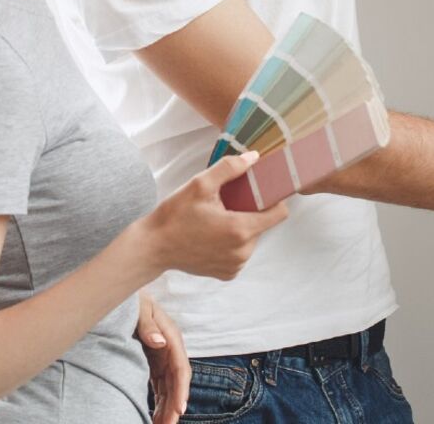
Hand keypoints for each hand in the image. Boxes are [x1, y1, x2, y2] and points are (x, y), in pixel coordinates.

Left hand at [135, 291, 189, 423]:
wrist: (123, 294)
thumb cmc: (132, 300)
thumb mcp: (139, 307)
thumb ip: (148, 323)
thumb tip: (160, 341)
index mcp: (171, 336)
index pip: (180, 368)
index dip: (181, 390)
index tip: (179, 409)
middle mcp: (170, 349)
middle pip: (176, 382)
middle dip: (174, 406)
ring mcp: (162, 357)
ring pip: (169, 388)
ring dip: (167, 408)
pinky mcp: (153, 362)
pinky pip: (159, 386)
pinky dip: (159, 402)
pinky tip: (156, 417)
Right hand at [138, 151, 289, 279]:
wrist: (154, 246)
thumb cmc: (175, 215)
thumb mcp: (200, 184)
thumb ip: (229, 168)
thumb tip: (254, 158)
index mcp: (240, 229)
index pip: (279, 214)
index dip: (274, 199)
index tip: (261, 191)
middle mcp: (243, 252)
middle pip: (262, 225)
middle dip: (250, 212)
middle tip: (227, 203)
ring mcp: (235, 265)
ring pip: (251, 239)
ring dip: (240, 228)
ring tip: (217, 219)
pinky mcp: (227, 274)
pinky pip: (239, 253)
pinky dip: (231, 244)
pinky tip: (212, 235)